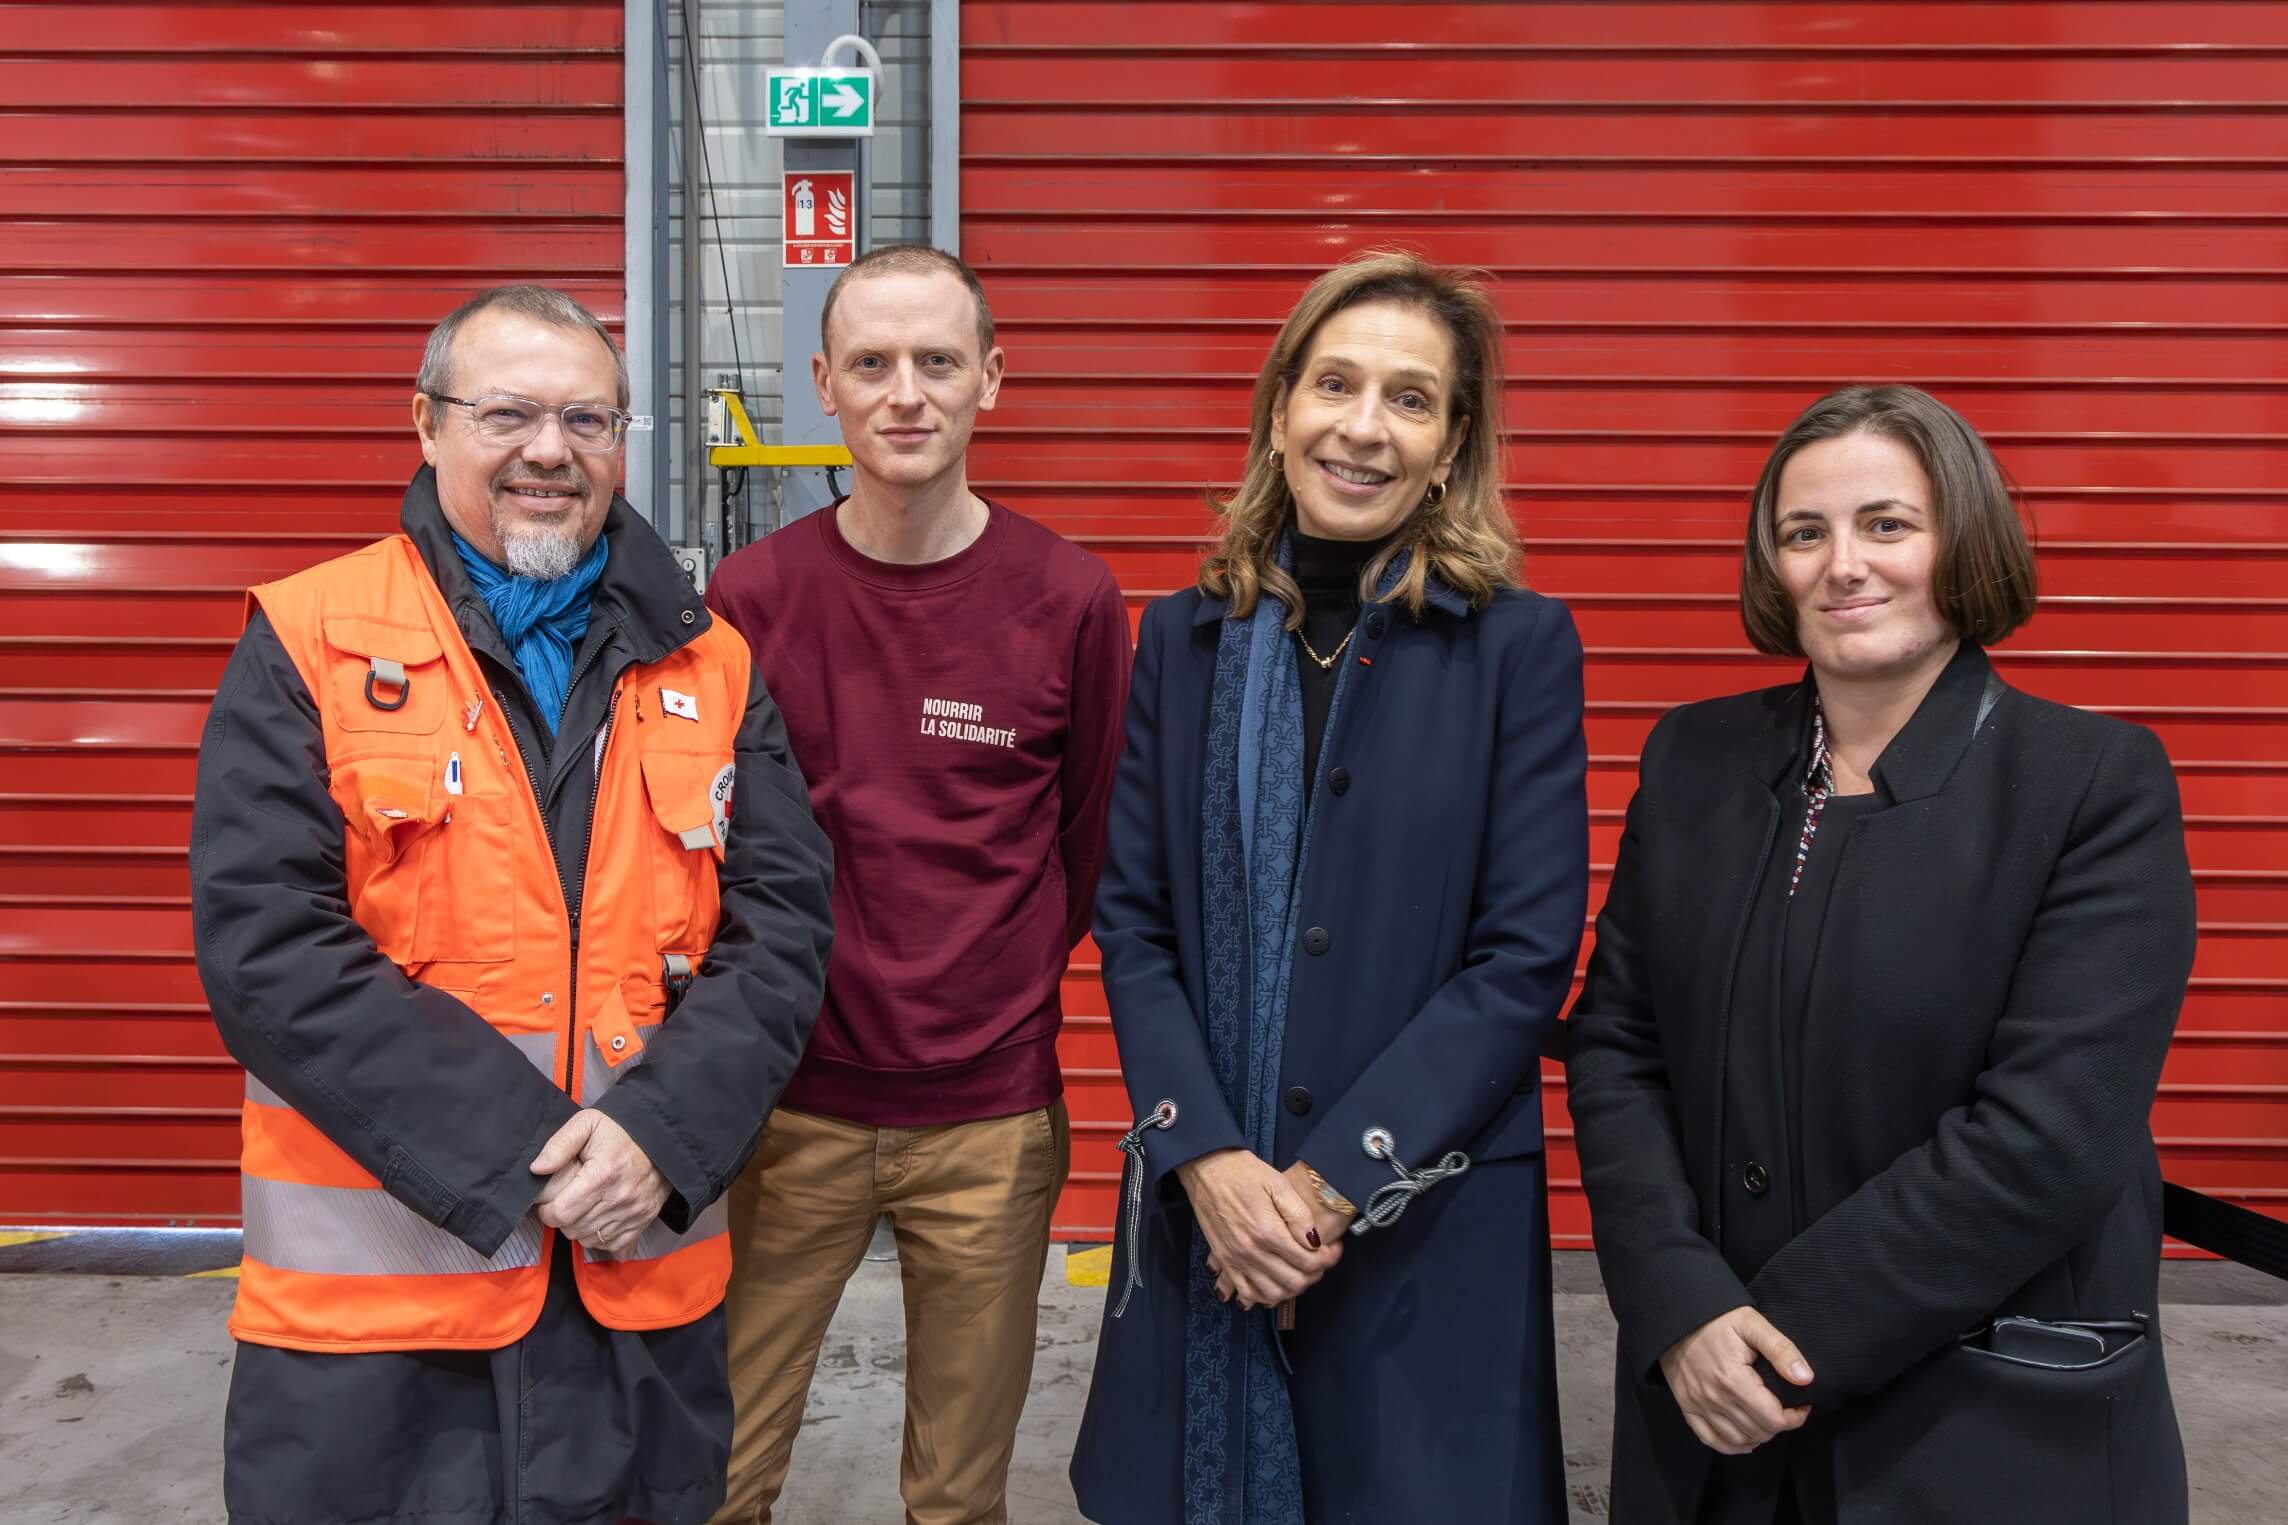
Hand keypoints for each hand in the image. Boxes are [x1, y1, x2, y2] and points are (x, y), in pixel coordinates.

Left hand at [530, 1109, 669, 1255]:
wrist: (664, 1140)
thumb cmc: (622, 1132)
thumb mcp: (588, 1124)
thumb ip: (559, 1144)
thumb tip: (537, 1169)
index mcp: (602, 1175)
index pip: (560, 1213)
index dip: (547, 1209)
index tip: (550, 1199)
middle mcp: (619, 1199)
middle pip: (572, 1229)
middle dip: (562, 1219)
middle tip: (567, 1200)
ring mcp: (633, 1213)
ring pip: (589, 1240)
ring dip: (580, 1228)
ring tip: (584, 1207)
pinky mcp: (643, 1222)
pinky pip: (613, 1246)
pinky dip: (602, 1238)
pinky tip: (600, 1219)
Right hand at [1175, 1149, 1340, 1310]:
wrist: (1207, 1169)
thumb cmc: (1244, 1173)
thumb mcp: (1278, 1184)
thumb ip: (1299, 1215)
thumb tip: (1315, 1242)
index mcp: (1267, 1232)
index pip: (1309, 1262)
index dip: (1329, 1258)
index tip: (1334, 1248)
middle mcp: (1251, 1252)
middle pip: (1293, 1282)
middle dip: (1314, 1275)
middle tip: (1321, 1259)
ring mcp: (1235, 1260)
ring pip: (1272, 1294)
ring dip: (1292, 1288)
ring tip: (1300, 1271)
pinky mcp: (1224, 1261)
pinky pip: (1246, 1293)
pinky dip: (1264, 1296)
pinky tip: (1275, 1283)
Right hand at [1658, 1306, 1813, 1455]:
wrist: (1677, 1314)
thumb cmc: (1717, 1318)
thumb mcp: (1752, 1323)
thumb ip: (1781, 1350)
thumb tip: (1805, 1378)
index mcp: (1733, 1379)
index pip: (1773, 1419)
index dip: (1795, 1417)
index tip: (1802, 1404)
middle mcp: (1714, 1397)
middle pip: (1758, 1432)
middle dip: (1779, 1424)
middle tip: (1786, 1408)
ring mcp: (1698, 1404)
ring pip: (1737, 1440)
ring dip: (1759, 1435)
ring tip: (1767, 1419)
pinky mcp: (1686, 1405)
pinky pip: (1710, 1439)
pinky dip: (1731, 1445)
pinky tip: (1744, 1439)